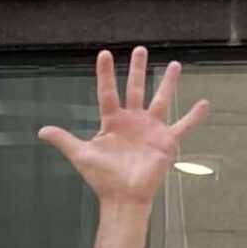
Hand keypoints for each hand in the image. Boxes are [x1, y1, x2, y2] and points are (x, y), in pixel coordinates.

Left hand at [39, 48, 209, 211]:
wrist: (123, 198)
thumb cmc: (103, 179)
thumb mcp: (81, 155)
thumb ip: (64, 141)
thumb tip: (42, 131)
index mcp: (113, 122)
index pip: (108, 92)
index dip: (105, 74)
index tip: (104, 54)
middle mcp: (133, 121)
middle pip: (135, 89)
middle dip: (137, 69)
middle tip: (140, 49)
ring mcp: (151, 129)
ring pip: (161, 100)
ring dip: (168, 83)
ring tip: (174, 64)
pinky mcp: (166, 141)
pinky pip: (183, 126)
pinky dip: (194, 116)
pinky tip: (204, 103)